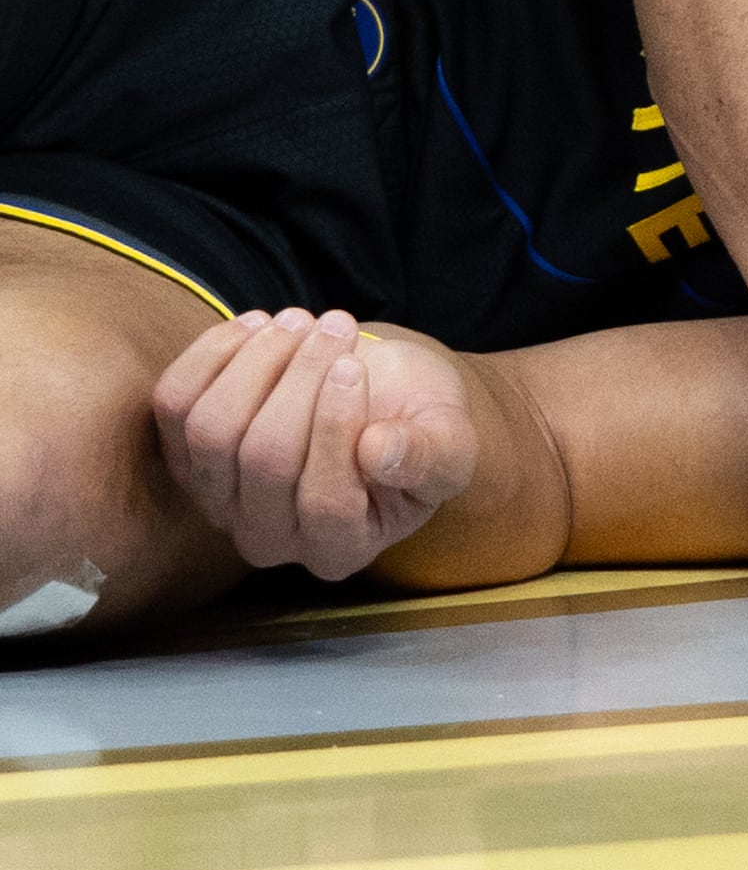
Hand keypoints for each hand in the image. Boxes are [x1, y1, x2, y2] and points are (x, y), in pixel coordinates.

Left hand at [152, 309, 477, 580]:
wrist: (379, 396)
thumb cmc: (420, 422)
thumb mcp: (450, 440)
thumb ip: (431, 455)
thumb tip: (380, 450)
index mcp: (341, 548)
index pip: (326, 502)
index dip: (335, 429)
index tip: (356, 366)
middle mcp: (270, 539)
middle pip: (264, 460)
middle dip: (300, 380)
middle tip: (337, 326)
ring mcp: (219, 501)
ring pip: (213, 431)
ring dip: (258, 361)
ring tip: (302, 320)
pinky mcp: (185, 455)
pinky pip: (175, 404)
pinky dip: (213, 354)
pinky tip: (259, 325)